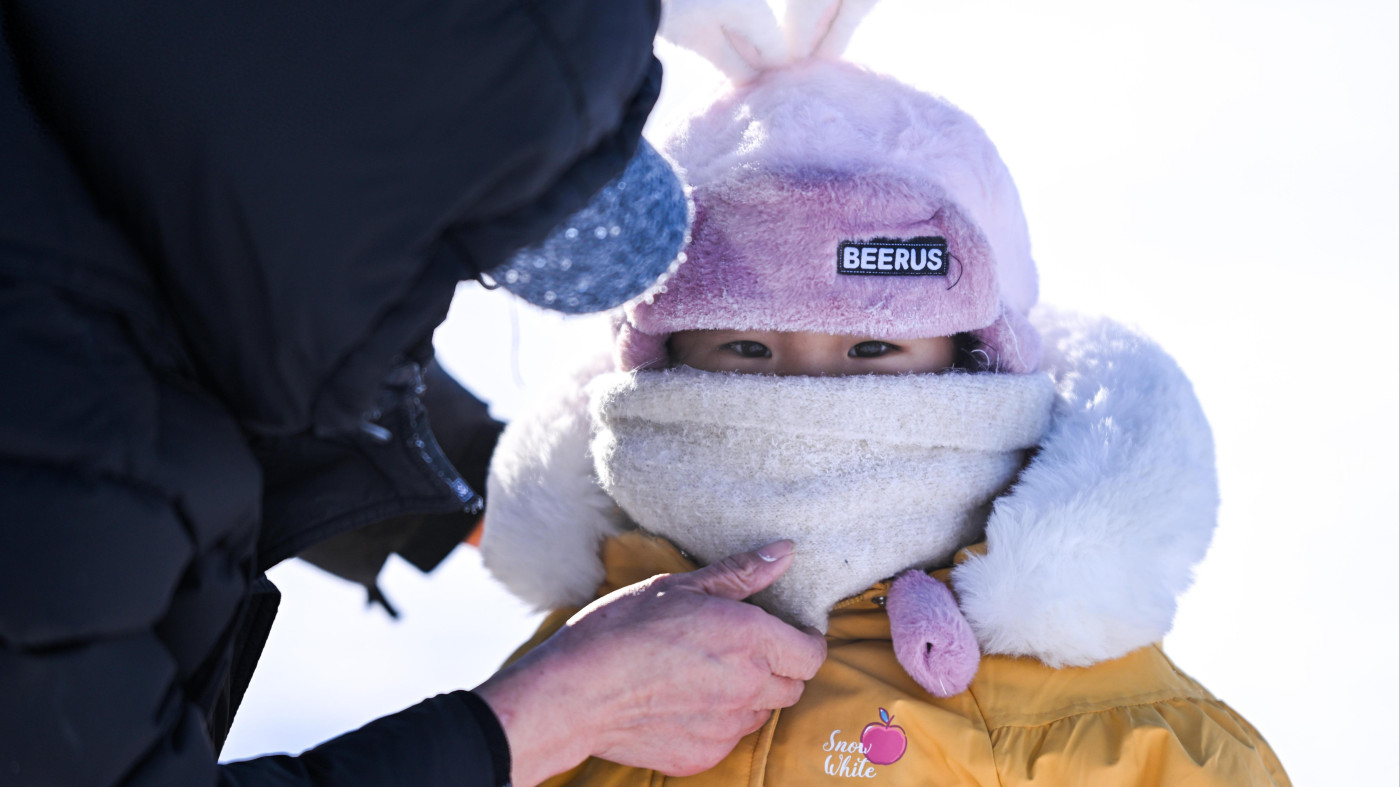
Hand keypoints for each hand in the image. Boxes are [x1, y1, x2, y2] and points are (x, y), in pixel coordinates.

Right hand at [475, 540, 826, 786]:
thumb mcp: (679, 586)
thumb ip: (740, 573)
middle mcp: (749, 687)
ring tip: (708, 672)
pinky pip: (729, 737)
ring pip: (762, 712)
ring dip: (751, 695)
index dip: (803, 640)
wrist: (575, 693)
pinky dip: (718, 720)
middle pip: (793, 685)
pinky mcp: (704, 755)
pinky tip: (684, 700)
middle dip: (778, 667)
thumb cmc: (622, 629)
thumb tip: (785, 552)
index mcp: (751, 639)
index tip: (783, 630)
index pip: (813, 653)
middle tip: (741, 647)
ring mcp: (727, 728)